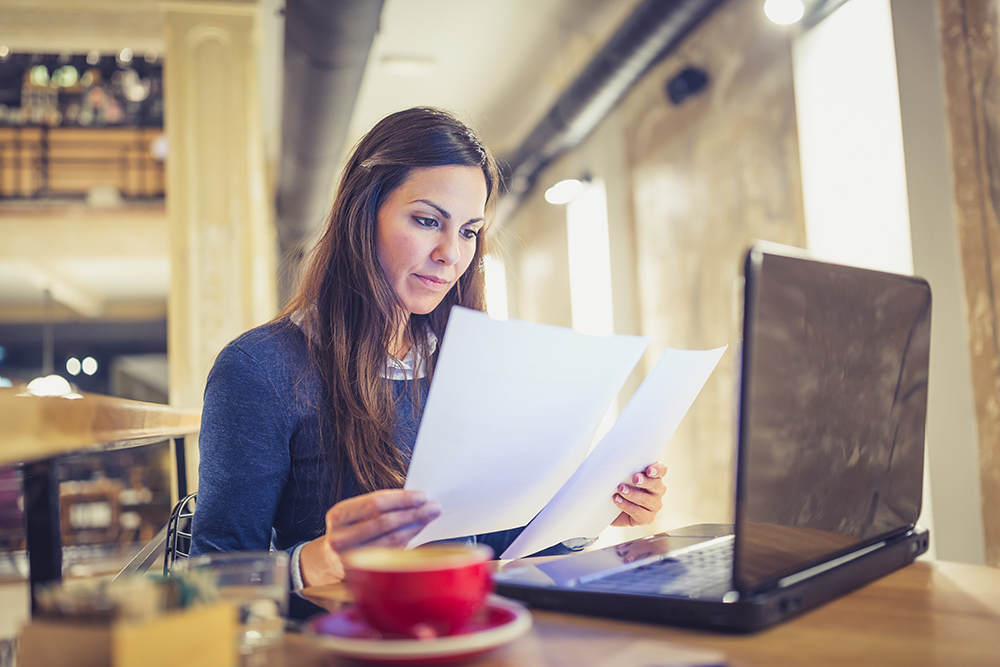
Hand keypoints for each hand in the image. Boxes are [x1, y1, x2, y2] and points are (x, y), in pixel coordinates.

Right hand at [300, 489, 439, 585]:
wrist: (326, 560)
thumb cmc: (348, 529)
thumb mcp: (354, 513)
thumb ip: (379, 506)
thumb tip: (415, 499)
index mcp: (338, 515)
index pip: (375, 503)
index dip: (401, 499)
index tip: (422, 496)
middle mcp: (340, 537)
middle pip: (385, 522)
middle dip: (413, 513)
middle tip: (433, 507)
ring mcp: (350, 558)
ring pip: (391, 539)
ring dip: (415, 526)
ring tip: (430, 517)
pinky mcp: (363, 572)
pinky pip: (392, 552)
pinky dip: (409, 539)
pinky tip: (418, 530)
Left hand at [610, 462, 665, 527]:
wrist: (610, 508)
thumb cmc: (618, 487)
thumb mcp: (621, 475)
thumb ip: (625, 468)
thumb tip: (616, 459)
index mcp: (654, 476)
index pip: (661, 470)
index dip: (657, 470)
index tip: (648, 470)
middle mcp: (657, 491)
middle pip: (656, 484)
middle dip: (645, 481)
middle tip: (635, 478)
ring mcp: (654, 505)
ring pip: (647, 500)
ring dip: (632, 494)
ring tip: (620, 489)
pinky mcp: (647, 518)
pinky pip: (639, 512)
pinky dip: (627, 506)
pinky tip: (617, 500)